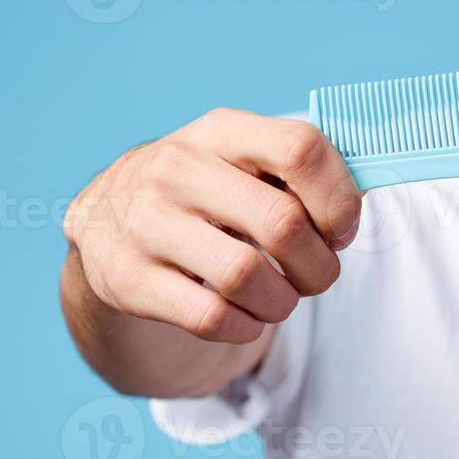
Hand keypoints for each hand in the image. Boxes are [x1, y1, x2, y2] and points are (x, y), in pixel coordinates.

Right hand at [65, 108, 361, 345]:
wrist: (104, 222)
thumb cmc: (203, 191)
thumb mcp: (240, 160)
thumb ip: (299, 174)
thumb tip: (353, 209)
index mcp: (220, 130)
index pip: (300, 148)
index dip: (339, 197)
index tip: (342, 229)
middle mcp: (177, 168)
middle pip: (283, 223)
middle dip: (320, 266)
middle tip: (317, 275)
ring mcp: (147, 223)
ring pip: (248, 277)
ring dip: (283, 302)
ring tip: (280, 299)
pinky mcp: (128, 278)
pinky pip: (211, 317)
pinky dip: (245, 327)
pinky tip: (245, 317)